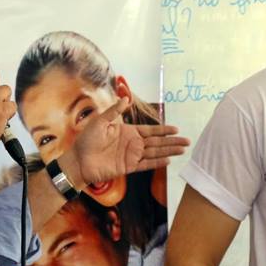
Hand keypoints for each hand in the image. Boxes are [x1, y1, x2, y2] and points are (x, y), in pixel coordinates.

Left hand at [61, 97, 188, 188]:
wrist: (78, 160)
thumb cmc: (86, 140)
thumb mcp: (100, 121)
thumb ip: (114, 111)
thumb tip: (126, 98)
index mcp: (128, 132)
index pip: (150, 130)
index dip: (163, 130)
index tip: (176, 129)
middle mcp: (132, 144)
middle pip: (157, 142)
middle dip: (172, 142)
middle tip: (187, 141)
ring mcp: (131, 156)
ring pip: (154, 153)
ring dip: (169, 151)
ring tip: (182, 150)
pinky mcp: (128, 167)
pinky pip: (145, 164)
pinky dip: (156, 162)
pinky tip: (168, 160)